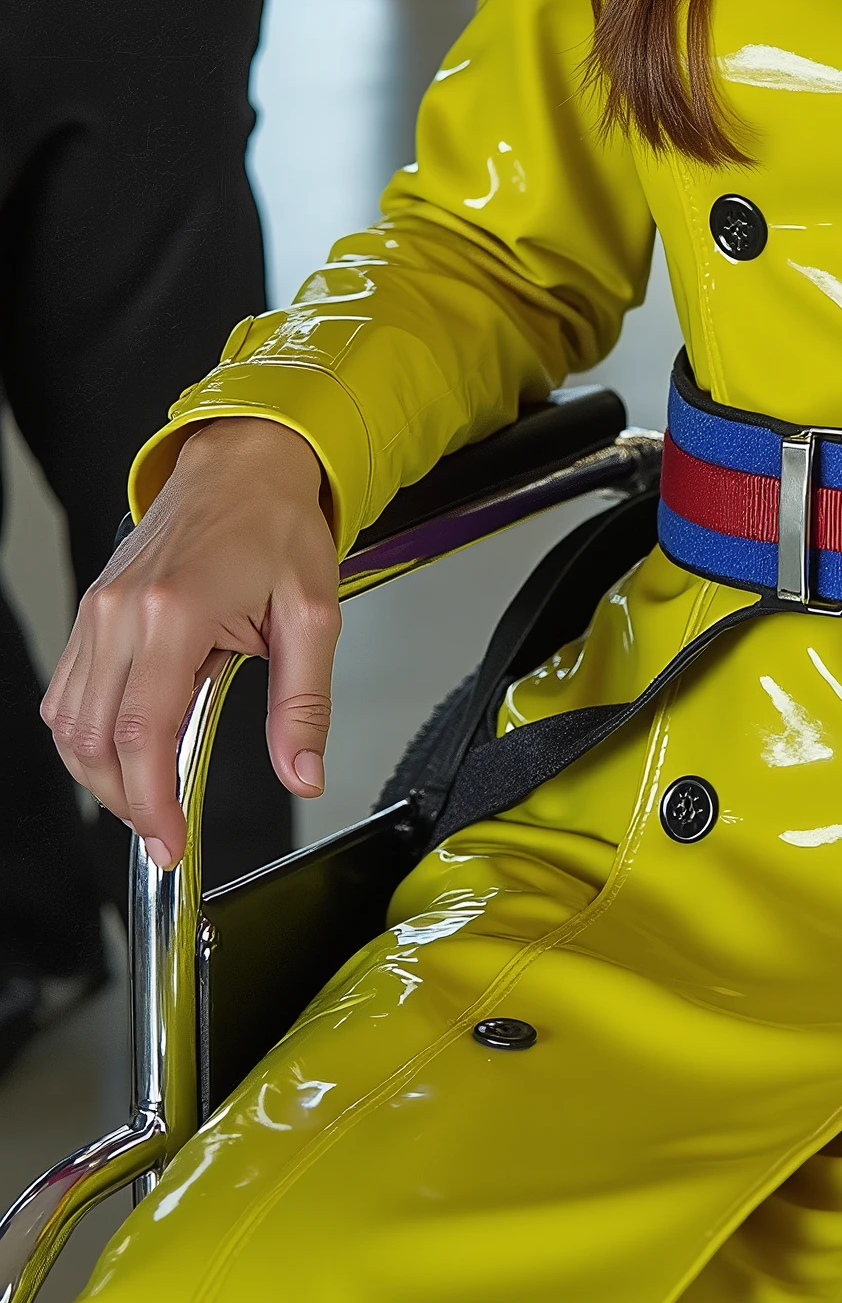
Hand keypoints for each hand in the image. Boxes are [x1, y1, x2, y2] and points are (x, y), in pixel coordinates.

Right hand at [41, 419, 339, 871]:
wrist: (243, 461)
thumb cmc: (276, 525)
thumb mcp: (313, 615)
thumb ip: (305, 703)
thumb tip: (304, 772)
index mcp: (176, 613)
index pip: (144, 735)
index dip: (150, 803)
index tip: (170, 841)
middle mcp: (123, 613)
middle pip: (95, 740)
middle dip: (126, 800)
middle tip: (164, 831)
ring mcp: (99, 611)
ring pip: (69, 722)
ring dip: (100, 773)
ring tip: (147, 798)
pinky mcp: (91, 610)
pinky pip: (67, 691)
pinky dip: (87, 734)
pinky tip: (125, 750)